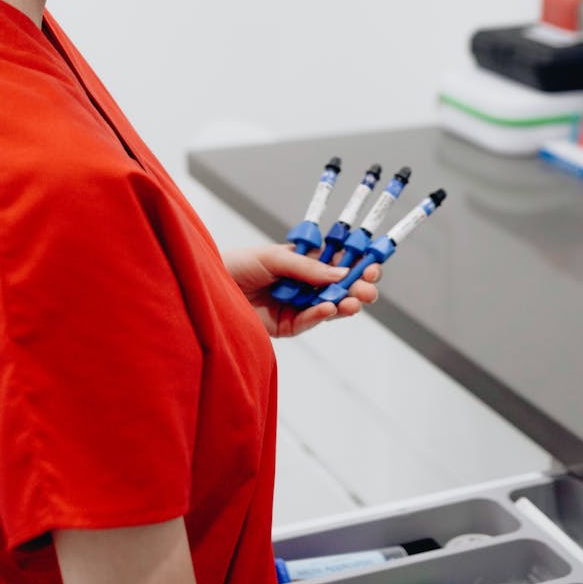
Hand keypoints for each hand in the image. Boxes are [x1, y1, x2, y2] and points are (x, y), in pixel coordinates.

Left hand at [222, 243, 380, 337]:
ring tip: (356, 301)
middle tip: (369, 287)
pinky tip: (329, 308)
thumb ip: (308, 267)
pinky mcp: (286, 326)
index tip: (373, 264)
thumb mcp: (275, 257)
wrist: (209, 288)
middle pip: (339, 287)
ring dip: (345, 303)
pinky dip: (320, 315)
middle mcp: (303, 284)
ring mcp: (296, 305)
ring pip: (329, 306)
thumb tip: (341, 272)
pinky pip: (308, 322)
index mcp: (303, 262)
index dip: (356, 264)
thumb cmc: (238, 264)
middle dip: (357, 286)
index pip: (337, 263)